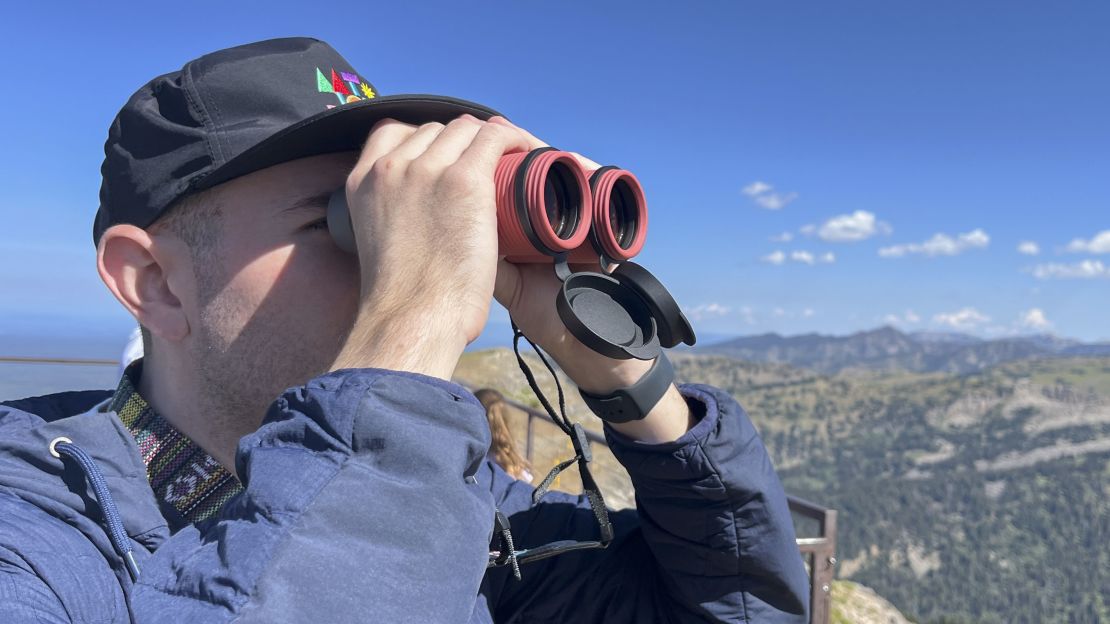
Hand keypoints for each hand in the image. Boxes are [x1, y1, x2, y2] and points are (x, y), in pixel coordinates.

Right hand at [332, 115, 533, 378]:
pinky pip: (495, 138)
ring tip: (510, 161)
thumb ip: (393, 219)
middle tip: (487, 164)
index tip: (448, 157)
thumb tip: (423, 219)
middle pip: (435, 130)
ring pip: (466, 129)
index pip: (392, 133)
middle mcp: (390, 167)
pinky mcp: (463, 180)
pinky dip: (515, 139)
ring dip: (490, 140)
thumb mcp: (379, 245)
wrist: (412, 321)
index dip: (426, 140)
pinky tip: (527, 152)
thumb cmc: (404, 303)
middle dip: (462, 142)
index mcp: (362, 182)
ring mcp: (426, 170)